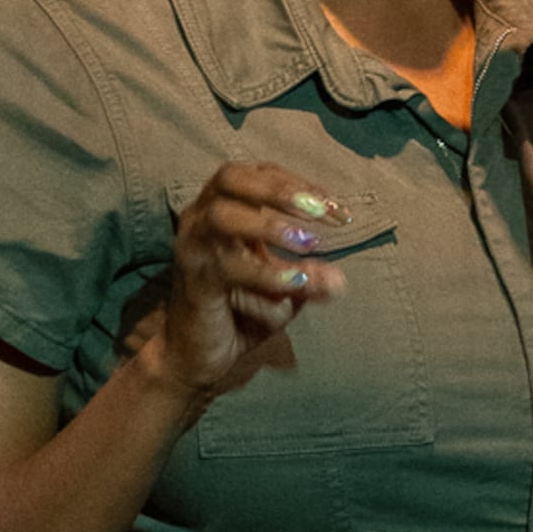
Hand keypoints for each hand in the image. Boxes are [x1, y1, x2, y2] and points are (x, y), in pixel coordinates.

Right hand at [132, 160, 364, 405]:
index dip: (299, 184)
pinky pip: (228, 266)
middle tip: (320, 211)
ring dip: (270, 224)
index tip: (336, 208)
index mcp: (222, 208)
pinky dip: (266, 272)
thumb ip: (308, 277)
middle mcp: (200, 219)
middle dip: (280, 189)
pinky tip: (296, 282)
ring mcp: (193, 248)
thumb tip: (339, 279)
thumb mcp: (283, 290)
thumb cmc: (237, 312)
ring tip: (308, 243)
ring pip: (223, 216)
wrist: (195, 357)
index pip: (259, 174)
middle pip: (230, 177)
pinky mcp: (194, 280)